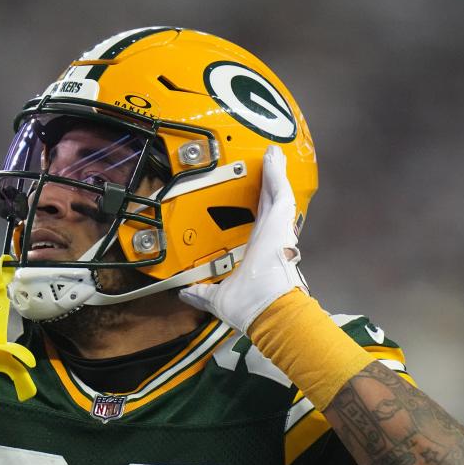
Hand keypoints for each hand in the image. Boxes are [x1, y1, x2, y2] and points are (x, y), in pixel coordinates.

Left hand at [179, 145, 306, 332]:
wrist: (269, 310)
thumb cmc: (252, 307)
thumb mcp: (218, 297)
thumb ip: (200, 293)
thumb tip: (183, 293)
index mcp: (257, 253)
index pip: (256, 223)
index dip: (255, 207)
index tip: (254, 195)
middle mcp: (269, 239)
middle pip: (268, 203)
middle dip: (267, 184)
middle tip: (268, 164)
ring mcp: (276, 229)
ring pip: (276, 193)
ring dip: (274, 173)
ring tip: (273, 154)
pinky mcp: (280, 223)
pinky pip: (279, 192)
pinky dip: (276, 174)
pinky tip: (273, 157)